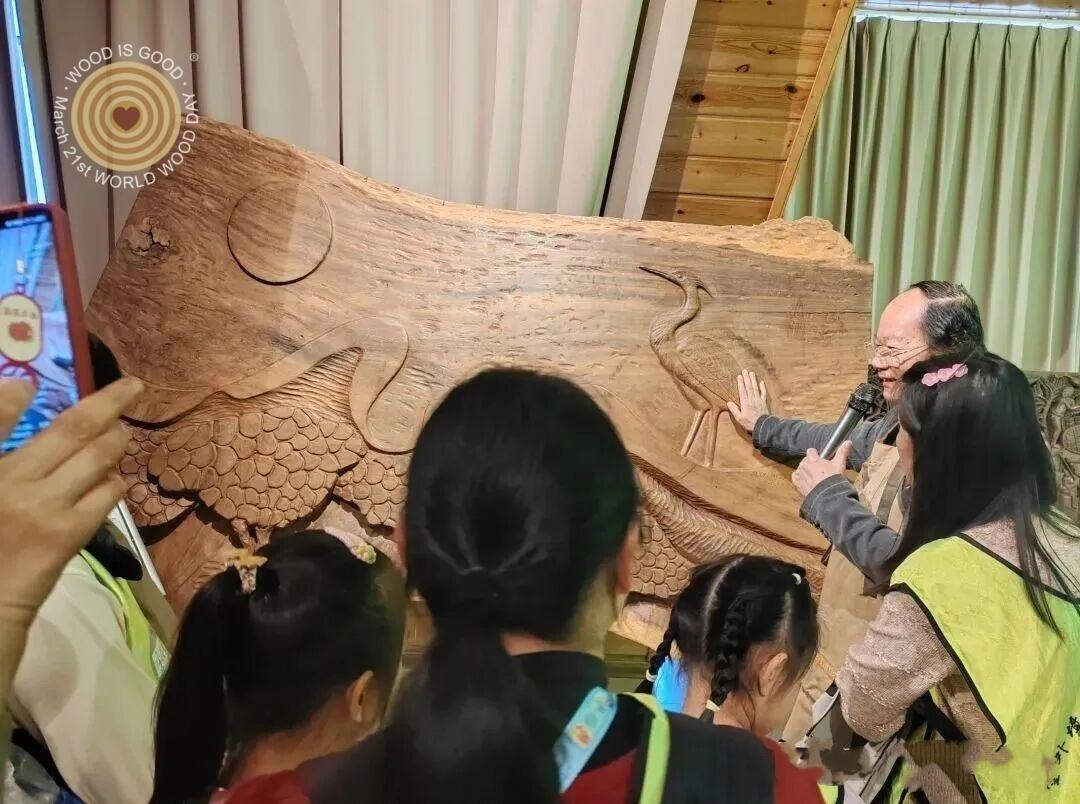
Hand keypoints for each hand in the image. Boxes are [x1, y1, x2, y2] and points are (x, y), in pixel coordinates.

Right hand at [0, 377, 142, 625]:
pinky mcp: (70, 533)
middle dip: (108, 402)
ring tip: (123, 432)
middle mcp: (14, 481)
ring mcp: (46, 507)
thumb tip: (20, 392)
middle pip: (71, 429)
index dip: (12, 395)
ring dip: (117, 439)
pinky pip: (106, 493)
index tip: (29, 384)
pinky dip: (114, 479)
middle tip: (132, 387)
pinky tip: (112, 477)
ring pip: (97, 458)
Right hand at [727, 369, 768, 432]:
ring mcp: (759, 400)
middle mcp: (752, 400)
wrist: (763, 426)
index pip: (742, 391)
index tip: (739, 376)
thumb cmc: (749, 423)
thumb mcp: (739, 418)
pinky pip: (763, 393)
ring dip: (753, 380)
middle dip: (747, 378)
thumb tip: (728, 402)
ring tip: (751, 373)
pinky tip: (761, 382)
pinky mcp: (764, 402)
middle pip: (749, 387)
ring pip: (756, 388)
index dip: (741, 383)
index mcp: (745, 403)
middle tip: (745, 371)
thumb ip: (734, 410)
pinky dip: (762, 387)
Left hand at [791, 442, 852, 497]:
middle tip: (820, 471)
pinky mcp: (796, 484)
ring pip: (801, 469)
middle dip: (811, 464)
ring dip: (806, 472)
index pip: (811, 451)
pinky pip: (795, 478)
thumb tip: (848, 442)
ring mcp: (799, 475)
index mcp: (812, 459)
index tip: (820, 459)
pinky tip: (807, 482)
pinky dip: (800, 479)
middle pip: (805, 460)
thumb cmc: (833, 479)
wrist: (827, 495)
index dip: (816, 454)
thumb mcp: (839, 464)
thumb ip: (842, 452)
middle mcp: (803, 465)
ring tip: (815, 478)